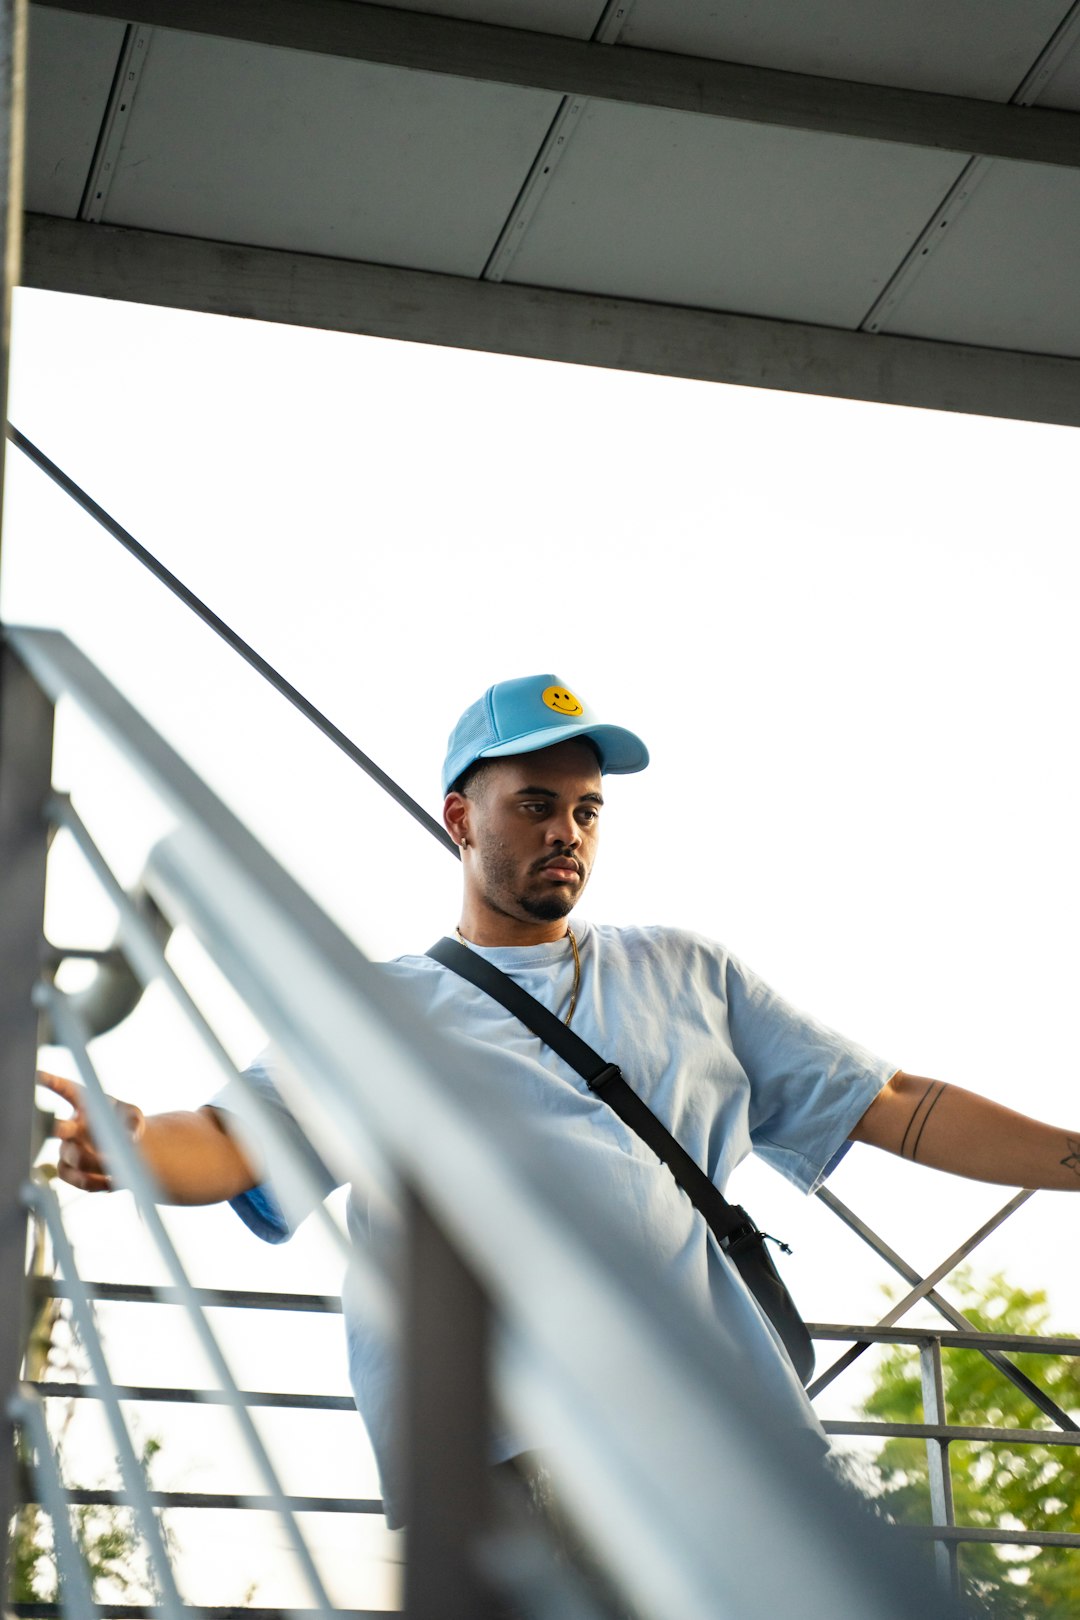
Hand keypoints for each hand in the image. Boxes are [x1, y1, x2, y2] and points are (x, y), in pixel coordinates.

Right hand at [37, 1071, 144, 1192]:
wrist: (123, 1151)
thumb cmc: (126, 1125)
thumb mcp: (134, 1117)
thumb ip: (133, 1122)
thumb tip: (129, 1138)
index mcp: (85, 1105)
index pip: (67, 1090)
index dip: (53, 1082)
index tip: (38, 1075)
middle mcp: (71, 1126)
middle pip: (60, 1128)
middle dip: (60, 1128)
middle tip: (65, 1128)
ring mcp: (66, 1149)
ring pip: (72, 1157)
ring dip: (92, 1162)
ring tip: (114, 1164)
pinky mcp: (68, 1170)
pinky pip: (74, 1178)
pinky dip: (92, 1181)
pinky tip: (110, 1180)